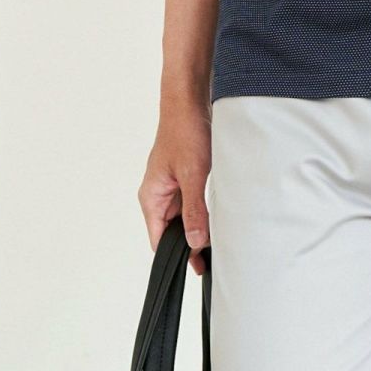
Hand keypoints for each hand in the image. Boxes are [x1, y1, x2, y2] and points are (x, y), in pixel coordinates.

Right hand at [138, 96, 211, 274]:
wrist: (190, 101)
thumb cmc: (185, 131)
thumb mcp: (192, 175)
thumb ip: (193, 211)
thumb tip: (193, 242)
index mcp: (152, 197)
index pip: (159, 241)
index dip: (176, 258)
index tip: (196, 269)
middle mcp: (158, 196)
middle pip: (172, 234)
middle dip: (190, 248)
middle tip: (213, 262)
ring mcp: (171, 190)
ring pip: (184, 221)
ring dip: (199, 232)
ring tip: (219, 245)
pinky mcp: (184, 182)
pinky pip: (193, 208)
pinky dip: (204, 217)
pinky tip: (219, 223)